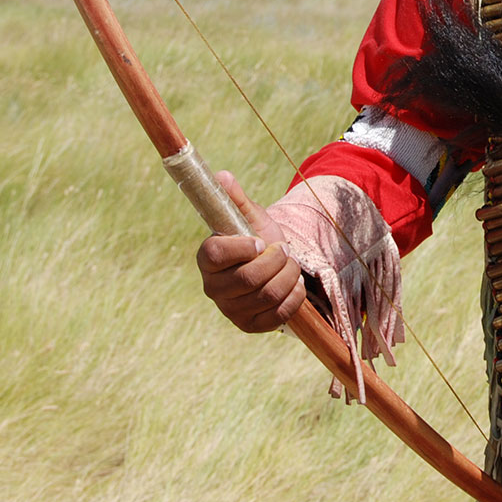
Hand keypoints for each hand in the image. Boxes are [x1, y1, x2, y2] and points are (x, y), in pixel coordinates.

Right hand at [196, 171, 307, 332]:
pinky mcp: (250, 325)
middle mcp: (213, 287)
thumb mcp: (250, 216)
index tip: (260, 241)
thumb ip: (235, 198)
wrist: (274, 266)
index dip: (242, 248)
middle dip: (276, 261)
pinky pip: (277, 315)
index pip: (216, 255)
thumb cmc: (257, 237)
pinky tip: (293, 284)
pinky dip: (293, 296)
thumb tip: (222, 175)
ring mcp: (230, 310)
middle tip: (285, 250)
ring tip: (291, 264)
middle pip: (248, 279)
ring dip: (288, 276)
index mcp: (207, 257)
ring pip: (267, 295)